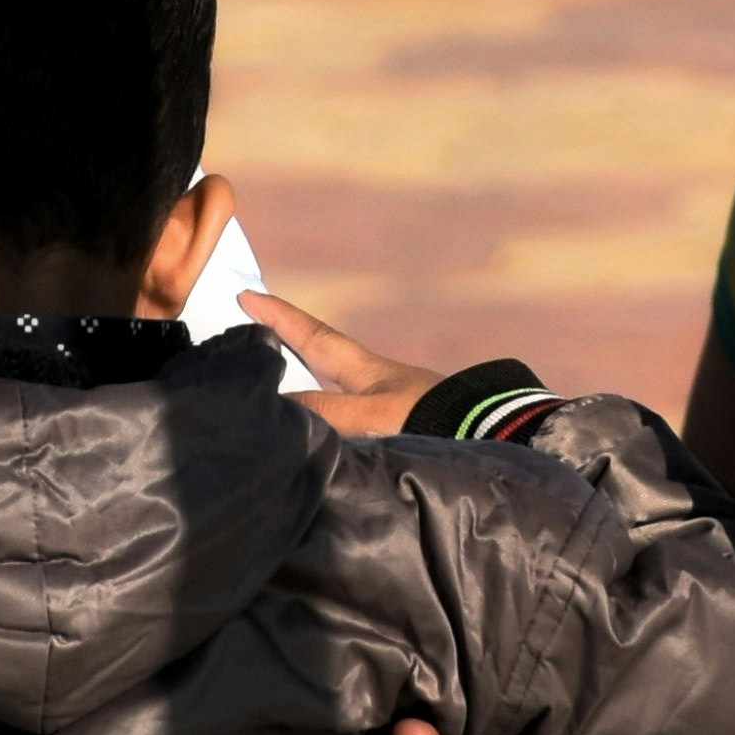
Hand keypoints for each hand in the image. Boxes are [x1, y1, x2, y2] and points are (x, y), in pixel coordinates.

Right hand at [243, 289, 433, 439]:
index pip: (312, 335)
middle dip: (290, 341)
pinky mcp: (399, 431)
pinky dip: (325, 415)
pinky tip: (319, 433)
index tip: (248, 293)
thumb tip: (276, 408)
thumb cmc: (429, 422)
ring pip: (335, 385)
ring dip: (306, 379)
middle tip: (258, 327)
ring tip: (277, 381)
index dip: (279, 317)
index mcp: (364, 368)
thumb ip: (324, 413)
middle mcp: (374, 382)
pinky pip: (347, 416)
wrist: (487, 441)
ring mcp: (388, 405)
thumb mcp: (370, 416)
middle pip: (322, 355)